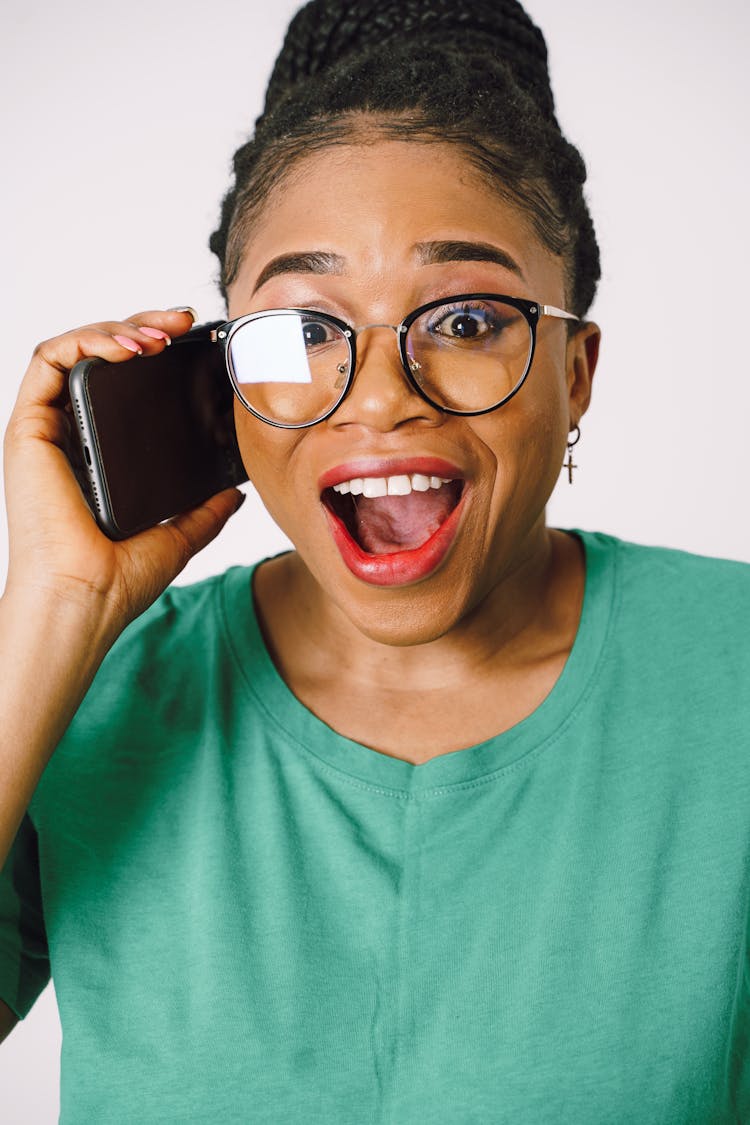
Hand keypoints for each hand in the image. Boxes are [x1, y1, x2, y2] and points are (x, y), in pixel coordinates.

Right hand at [3, 309, 244, 640]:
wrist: (88, 598)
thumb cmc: (119, 579)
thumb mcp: (179, 534)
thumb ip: (204, 510)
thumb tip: (235, 491)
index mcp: (100, 453)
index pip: (123, 383)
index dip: (153, 351)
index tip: (193, 343)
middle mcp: (71, 434)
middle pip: (100, 357)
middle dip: (143, 327)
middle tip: (184, 322)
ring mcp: (48, 428)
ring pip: (74, 349)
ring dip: (119, 328)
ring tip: (160, 335)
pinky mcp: (29, 427)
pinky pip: (48, 360)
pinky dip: (87, 340)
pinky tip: (128, 347)